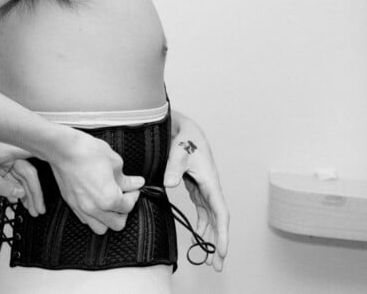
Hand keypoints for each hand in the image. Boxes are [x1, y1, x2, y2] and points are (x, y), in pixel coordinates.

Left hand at [0, 140, 44, 216]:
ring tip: (32, 210)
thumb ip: (1, 186)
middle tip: (39, 209)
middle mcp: (4, 152)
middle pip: (27, 171)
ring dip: (26, 193)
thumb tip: (19, 193)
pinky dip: (16, 190)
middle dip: (35, 191)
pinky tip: (20, 201)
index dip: (48, 163)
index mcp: (3, 149)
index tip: (61, 172)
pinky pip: (10, 178)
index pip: (32, 156)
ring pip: (19, 176)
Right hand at [50, 131, 143, 234]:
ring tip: (110, 204)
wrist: (62, 149)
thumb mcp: (114, 162)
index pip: (128, 206)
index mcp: (108, 199)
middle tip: (124, 197)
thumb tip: (135, 184)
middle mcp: (94, 209)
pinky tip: (96, 202)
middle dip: (124, 212)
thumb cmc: (87, 152)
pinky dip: (93, 215)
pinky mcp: (70, 203)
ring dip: (108, 219)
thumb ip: (126, 179)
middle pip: (117, 224)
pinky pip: (85, 219)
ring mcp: (80, 207)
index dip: (134, 195)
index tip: (134, 187)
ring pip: (99, 228)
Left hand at [164, 111, 228, 270]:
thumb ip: (173, 168)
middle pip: (219, 220)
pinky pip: (204, 209)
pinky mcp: (197, 185)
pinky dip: (203, 222)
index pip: (221, 214)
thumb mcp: (178, 153)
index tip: (221, 252)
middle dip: (219, 242)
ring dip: (211, 235)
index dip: (222, 234)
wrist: (183, 127)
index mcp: (211, 182)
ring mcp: (205, 187)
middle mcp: (211, 187)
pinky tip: (199, 233)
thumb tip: (169, 184)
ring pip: (212, 216)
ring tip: (206, 255)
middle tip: (216, 265)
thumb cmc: (183, 139)